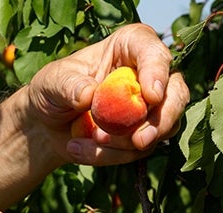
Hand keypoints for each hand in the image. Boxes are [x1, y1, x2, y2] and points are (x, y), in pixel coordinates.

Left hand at [27, 23, 189, 165]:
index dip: (157, 72)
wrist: (46, 125)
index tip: (151, 95)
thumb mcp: (51, 82)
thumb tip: (88, 94)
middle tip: (139, 141)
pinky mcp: (143, 135)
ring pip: (161, 128)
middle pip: (176, 93)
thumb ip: (68, 85)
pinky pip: (137, 151)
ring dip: (125, 144)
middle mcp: (148, 75)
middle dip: (161, 120)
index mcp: (129, 47)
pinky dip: (108, 155)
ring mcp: (150, 108)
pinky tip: (79, 149)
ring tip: (89, 141)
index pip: (153, 52)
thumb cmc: (51, 91)